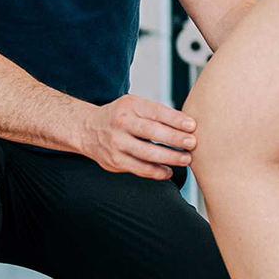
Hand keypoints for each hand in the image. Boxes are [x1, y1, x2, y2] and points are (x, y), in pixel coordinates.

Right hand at [78, 95, 197, 180]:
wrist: (86, 129)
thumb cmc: (120, 117)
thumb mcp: (135, 106)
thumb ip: (156, 114)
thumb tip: (188, 125)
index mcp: (130, 106)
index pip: (156, 112)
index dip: (175, 119)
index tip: (192, 126)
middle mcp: (121, 123)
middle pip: (151, 132)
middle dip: (174, 138)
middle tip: (192, 143)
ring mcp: (116, 143)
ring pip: (146, 153)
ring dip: (169, 157)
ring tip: (186, 159)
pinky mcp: (114, 161)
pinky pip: (139, 168)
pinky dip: (156, 172)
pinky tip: (169, 171)